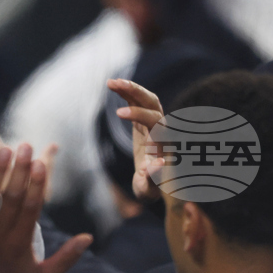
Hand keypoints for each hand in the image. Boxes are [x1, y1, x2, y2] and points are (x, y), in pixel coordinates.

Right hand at [106, 78, 165, 201]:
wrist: (152, 183)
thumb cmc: (149, 188)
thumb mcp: (148, 189)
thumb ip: (153, 178)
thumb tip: (158, 162)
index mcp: (162, 144)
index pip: (155, 122)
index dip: (139, 114)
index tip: (118, 113)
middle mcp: (161, 130)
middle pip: (153, 104)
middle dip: (136, 92)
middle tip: (116, 85)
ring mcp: (153, 124)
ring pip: (146, 99)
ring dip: (130, 88)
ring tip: (110, 82)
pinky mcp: (144, 122)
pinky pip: (137, 102)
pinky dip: (126, 93)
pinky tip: (112, 86)